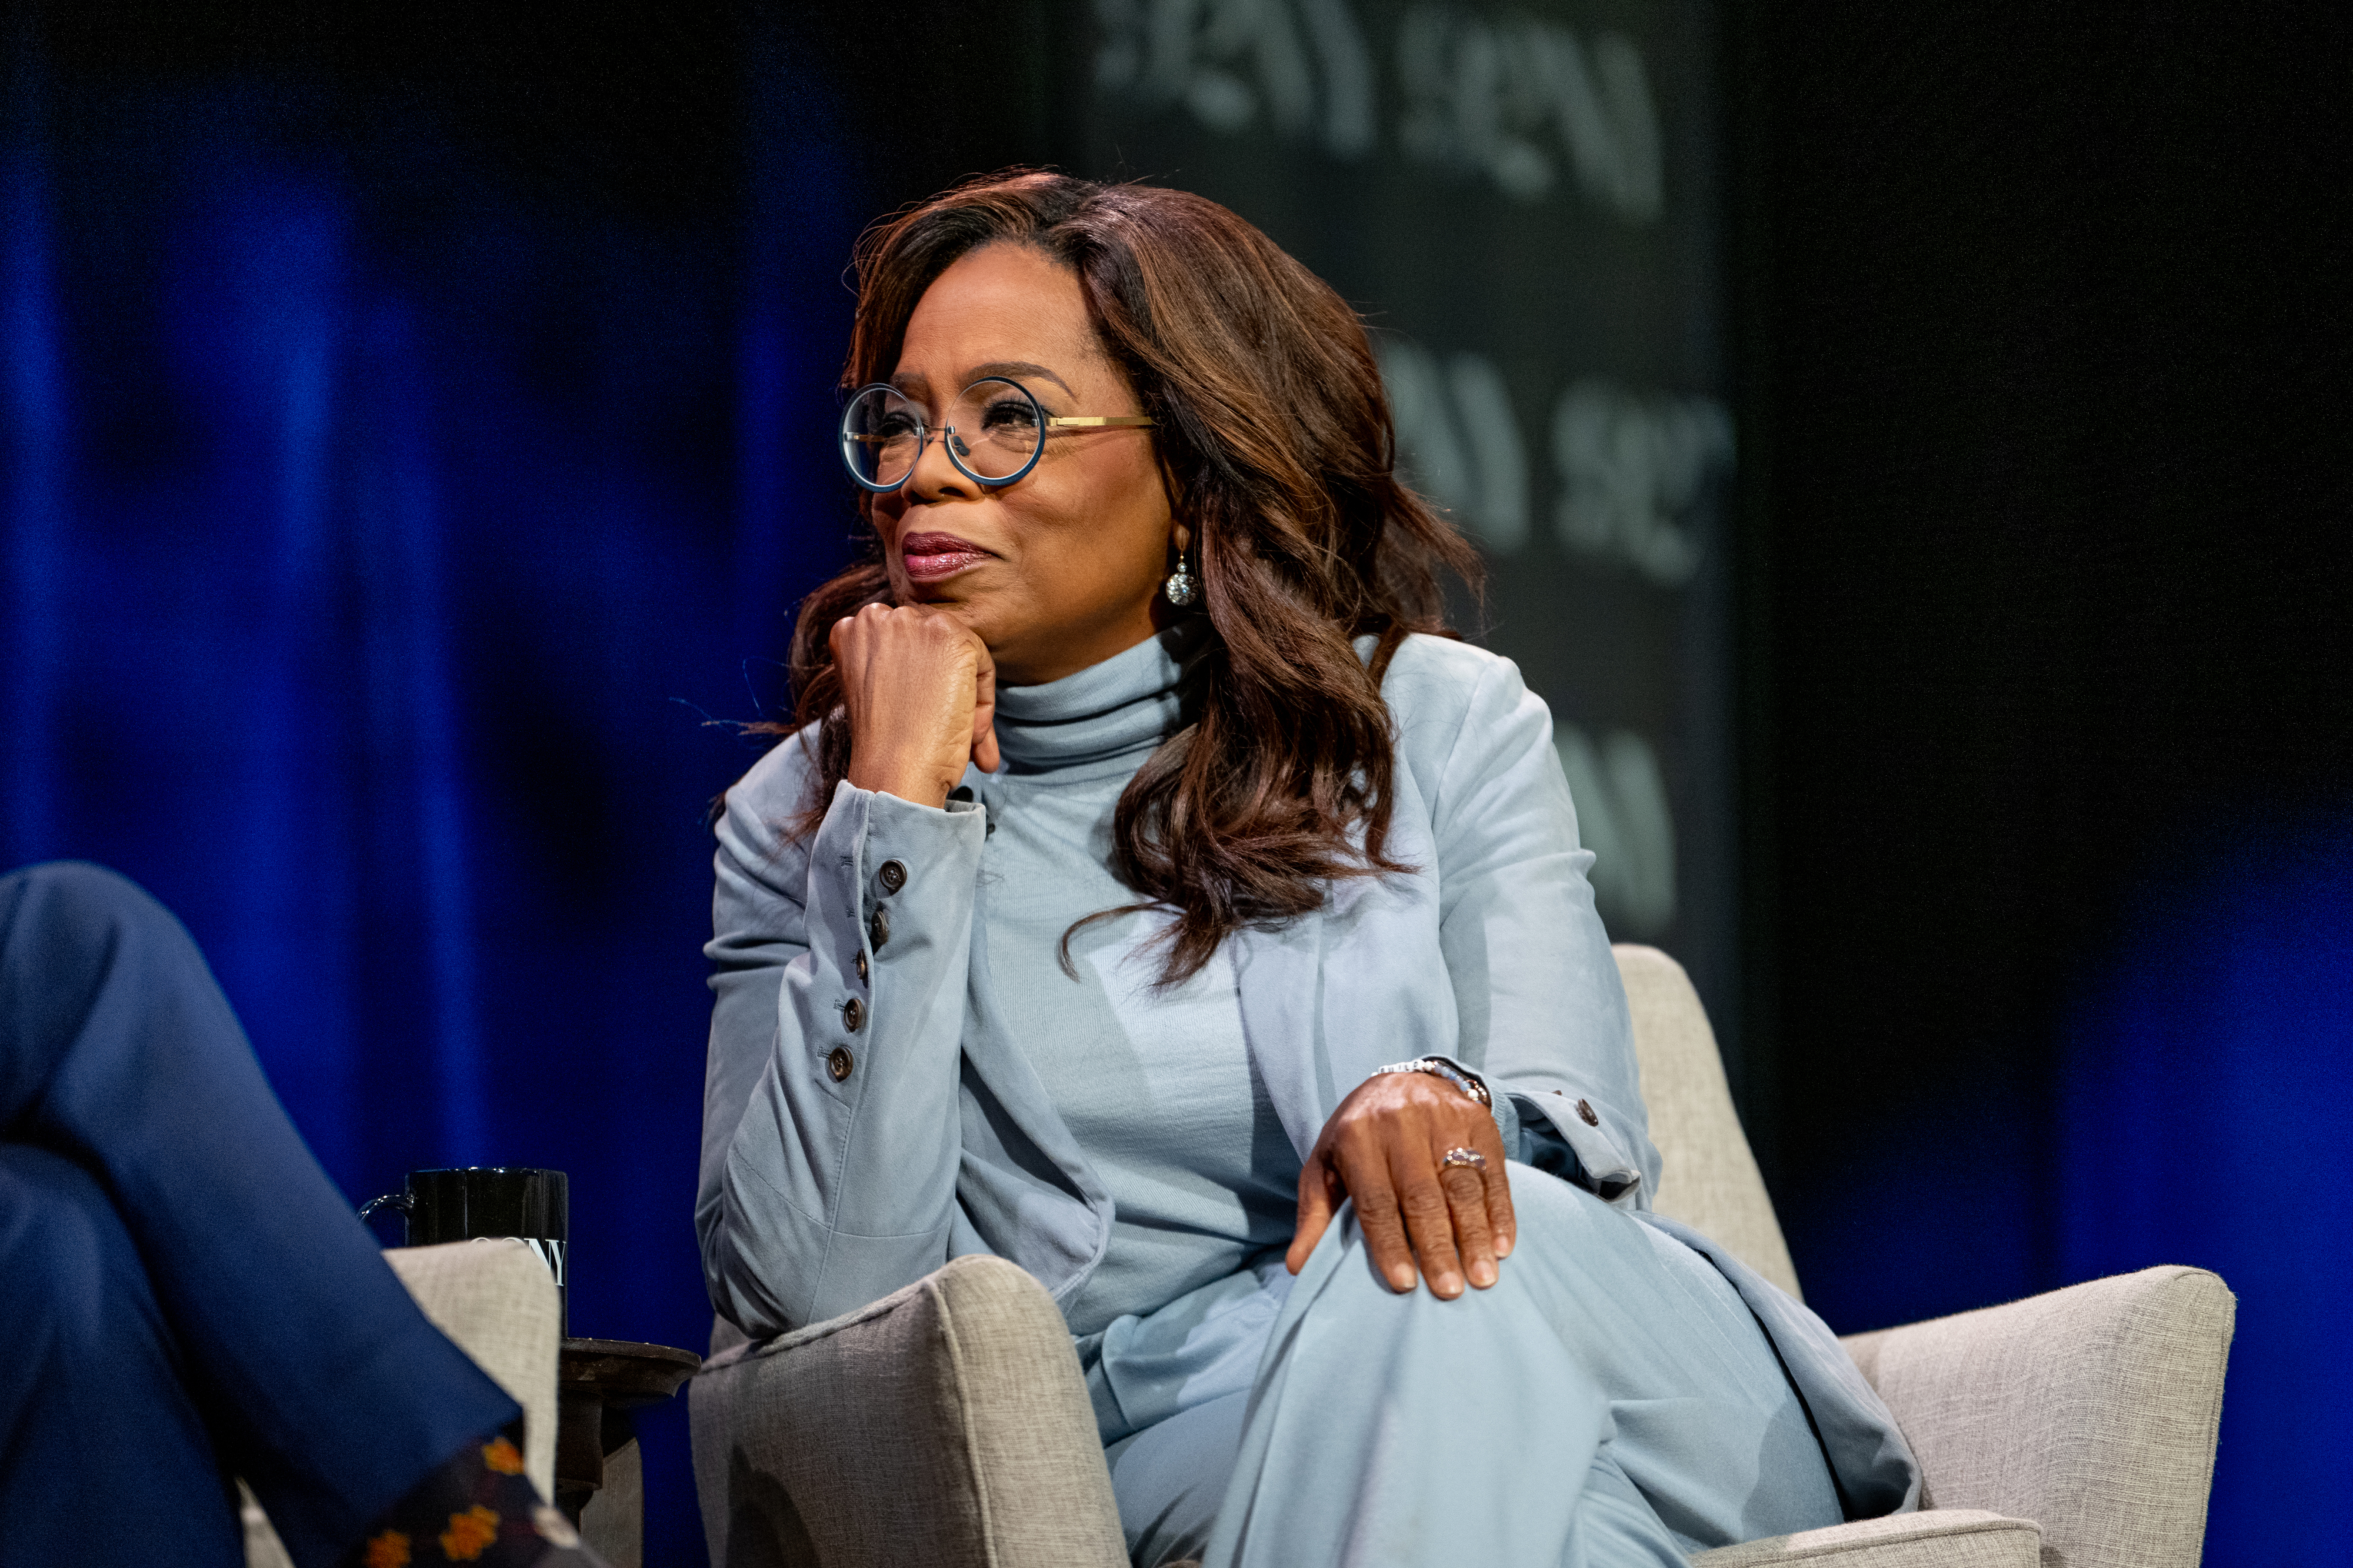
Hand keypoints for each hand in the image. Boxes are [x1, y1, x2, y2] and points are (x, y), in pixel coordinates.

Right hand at [830, 604, 1000, 807]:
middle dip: (947, 685)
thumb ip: (896, 663)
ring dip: (968, 696)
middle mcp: (877, 616)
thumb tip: (932, 663)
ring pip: (960, 652)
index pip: (905, 640)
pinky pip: (982, 664)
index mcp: (852, 628)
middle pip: (932, 643)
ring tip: (965, 737)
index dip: (922, 680)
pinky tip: (969, 732)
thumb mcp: (876, 689)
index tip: (926, 714)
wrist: (893, 770)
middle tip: (949, 729)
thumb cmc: (883, 744)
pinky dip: (983, 702)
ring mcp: (914, 623)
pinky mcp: (950, 637)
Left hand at [1287, 1069, 1515, 1297]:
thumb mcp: (1326, 1167)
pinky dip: (1500, 1211)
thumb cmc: (1358, 1137)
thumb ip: (1315, 1216)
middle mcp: (1401, 1123)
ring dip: (1475, 1234)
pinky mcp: (1477, 1120)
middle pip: (1422, 1194)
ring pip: (1462, 1184)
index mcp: (1357, 1137)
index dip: (1390, 1242)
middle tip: (1449, 1290)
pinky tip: (1503, 1245)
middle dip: (1437, 1246)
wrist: (1401, 1080)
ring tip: (1482, 1277)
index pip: (1376, 1199)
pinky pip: (1493, 1171)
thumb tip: (1298, 1267)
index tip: (1404, 1283)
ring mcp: (1443, 1119)